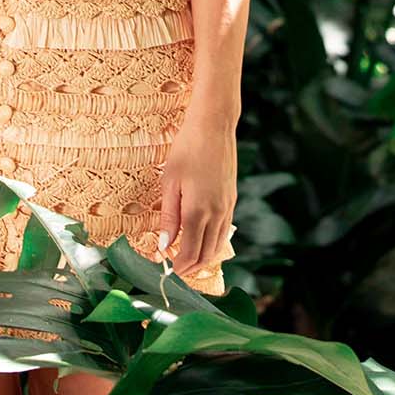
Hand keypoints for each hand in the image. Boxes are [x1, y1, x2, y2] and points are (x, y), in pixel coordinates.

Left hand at [156, 105, 237, 278]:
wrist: (214, 125)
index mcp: (197, 211)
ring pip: (217, 246)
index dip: (178, 266)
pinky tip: (201, 238)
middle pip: (205, 255)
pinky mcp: (232, 199)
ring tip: (186, 256)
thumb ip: (168, 217)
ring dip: (203, 257)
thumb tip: (163, 246)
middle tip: (174, 267)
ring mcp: (227, 207)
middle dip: (190, 267)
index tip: (166, 268)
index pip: (189, 253)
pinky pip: (224, 231)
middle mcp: (216, 214)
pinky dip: (213, 243)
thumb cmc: (187, 148)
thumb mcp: (169, 181)